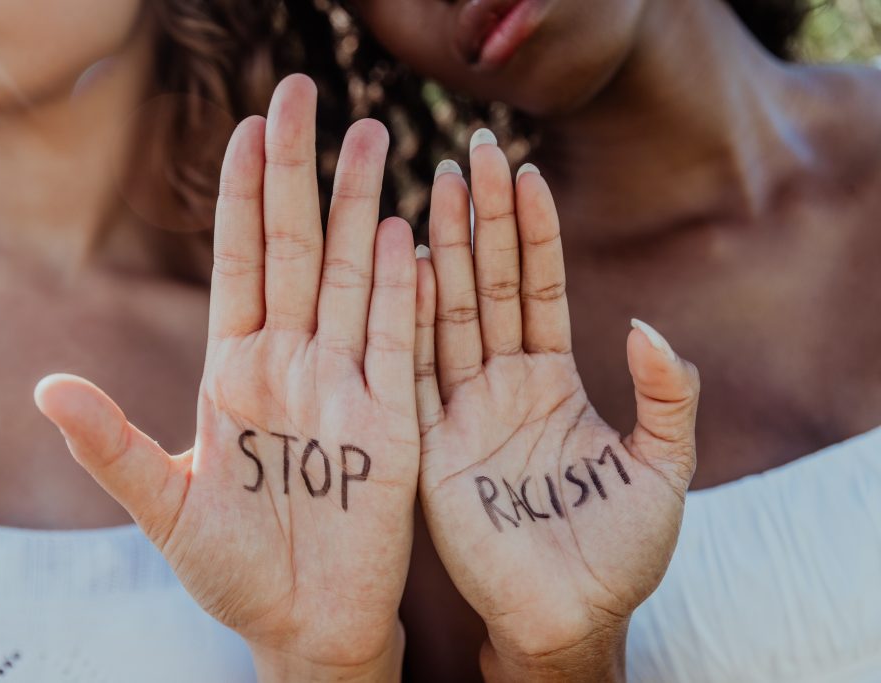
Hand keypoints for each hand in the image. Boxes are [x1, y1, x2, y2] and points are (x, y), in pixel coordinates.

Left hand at [34, 75, 418, 681]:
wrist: (304, 626)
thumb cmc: (232, 570)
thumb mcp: (162, 506)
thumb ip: (110, 445)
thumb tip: (45, 386)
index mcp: (235, 370)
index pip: (242, 262)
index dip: (243, 195)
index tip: (247, 125)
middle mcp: (292, 362)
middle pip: (300, 248)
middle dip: (302, 170)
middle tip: (308, 90)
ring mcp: (346, 384)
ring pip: (356, 276)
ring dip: (362, 206)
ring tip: (371, 134)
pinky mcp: (392, 419)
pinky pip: (400, 340)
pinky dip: (405, 287)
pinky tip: (407, 230)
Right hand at [414, 133, 699, 680]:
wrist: (568, 618)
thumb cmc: (620, 552)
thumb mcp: (664, 468)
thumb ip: (668, 396)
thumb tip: (651, 327)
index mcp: (551, 382)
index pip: (540, 289)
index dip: (535, 231)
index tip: (524, 171)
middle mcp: (501, 385)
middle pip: (489, 285)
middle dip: (481, 219)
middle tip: (470, 152)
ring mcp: (462, 411)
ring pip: (448, 315)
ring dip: (443, 251)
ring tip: (434, 188)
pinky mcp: (430, 446)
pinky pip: (417, 375)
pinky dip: (410, 322)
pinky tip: (409, 266)